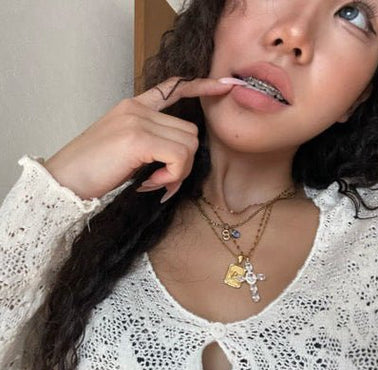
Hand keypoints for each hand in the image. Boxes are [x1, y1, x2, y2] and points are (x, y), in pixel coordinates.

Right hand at [43, 77, 241, 200]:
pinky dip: (173, 175)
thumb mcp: (124, 149)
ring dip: (178, 171)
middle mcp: (137, 108)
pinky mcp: (138, 138)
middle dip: (184, 162)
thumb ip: (151, 144)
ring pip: (189, 144)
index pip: (172, 89)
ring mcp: (138, 120)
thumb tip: (179, 161)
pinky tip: (150, 184)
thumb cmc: (93, 170)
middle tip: (163, 180)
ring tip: (154, 183)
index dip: (199, 87)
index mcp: (133, 107)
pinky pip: (179, 156)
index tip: (222, 87)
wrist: (63, 181)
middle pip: (190, 131)